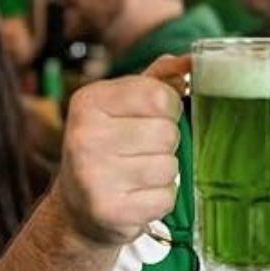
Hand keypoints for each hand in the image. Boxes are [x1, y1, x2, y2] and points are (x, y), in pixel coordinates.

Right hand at [53, 54, 186, 249]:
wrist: (78, 208)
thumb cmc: (110, 149)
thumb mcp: (124, 106)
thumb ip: (158, 80)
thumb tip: (192, 59)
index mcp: (89, 101)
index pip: (159, 96)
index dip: (169, 109)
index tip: (152, 119)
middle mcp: (84, 136)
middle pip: (167, 133)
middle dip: (166, 145)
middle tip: (141, 153)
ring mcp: (93, 176)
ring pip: (169, 167)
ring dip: (164, 174)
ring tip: (138, 176)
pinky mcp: (109, 211)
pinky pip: (165, 198)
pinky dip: (160, 200)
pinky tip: (137, 197)